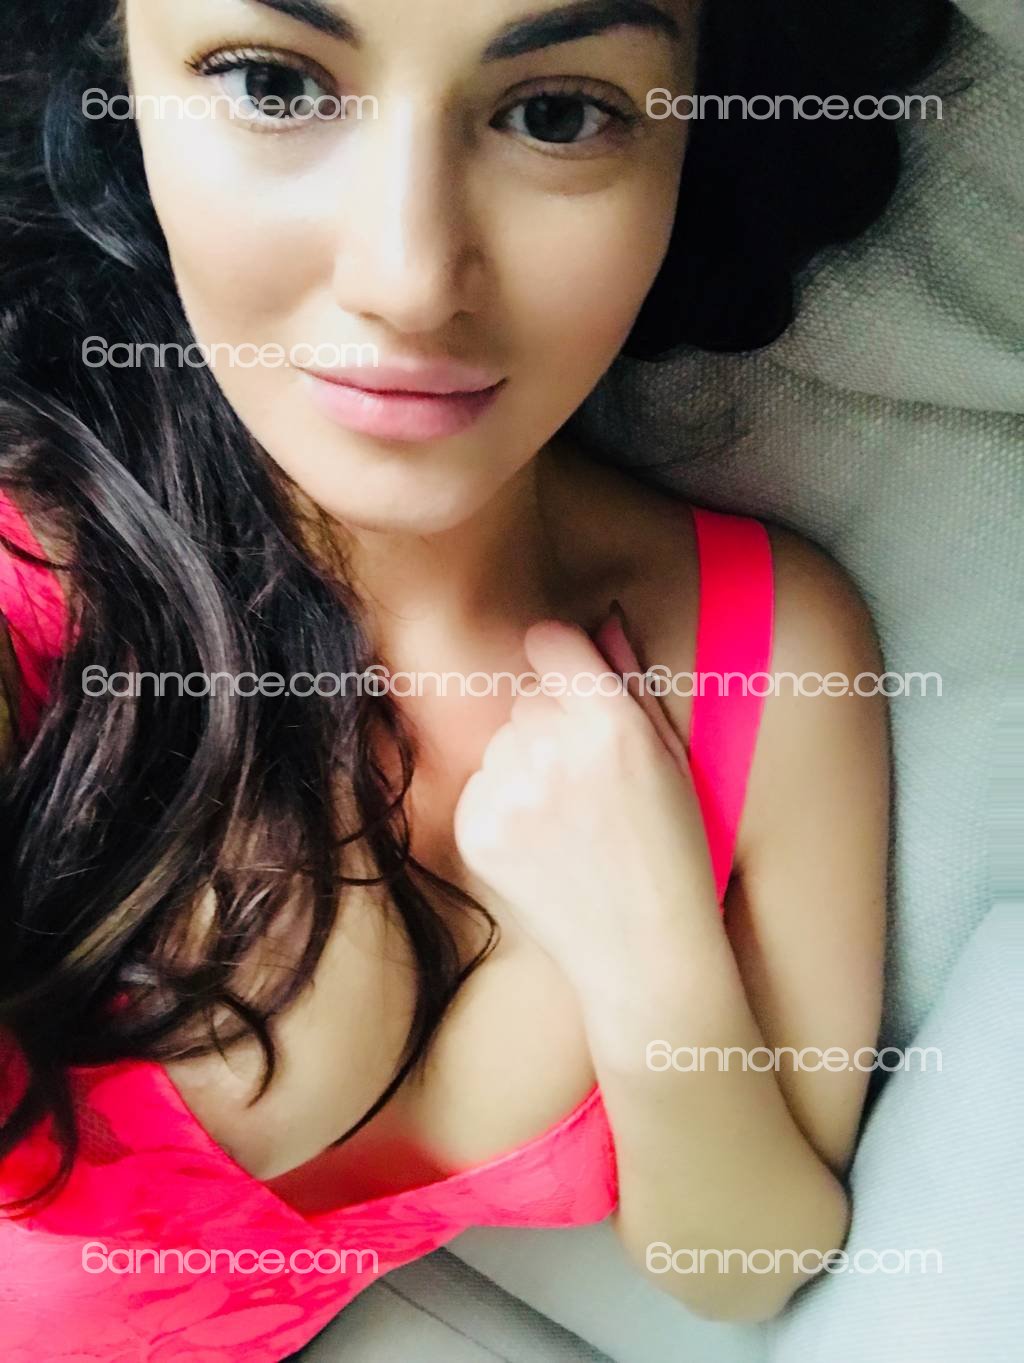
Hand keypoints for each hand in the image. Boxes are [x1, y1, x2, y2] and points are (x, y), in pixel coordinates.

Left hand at [452, 614, 716, 994]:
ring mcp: (510, 794)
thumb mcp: (671, 760)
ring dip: (525, 767)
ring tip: (569, 821)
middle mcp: (555, 751)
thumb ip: (631, 684)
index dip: (558, 655)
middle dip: (551, 724)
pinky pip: (480, 787)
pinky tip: (543, 844)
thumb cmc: (673, 852)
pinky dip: (503, 808)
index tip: (563, 670)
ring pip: (501, 744)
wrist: (645, 952)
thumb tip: (600, 621)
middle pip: (526, 699)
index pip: (550, 640)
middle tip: (590, 782)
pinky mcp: (477, 832)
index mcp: (612, 724)